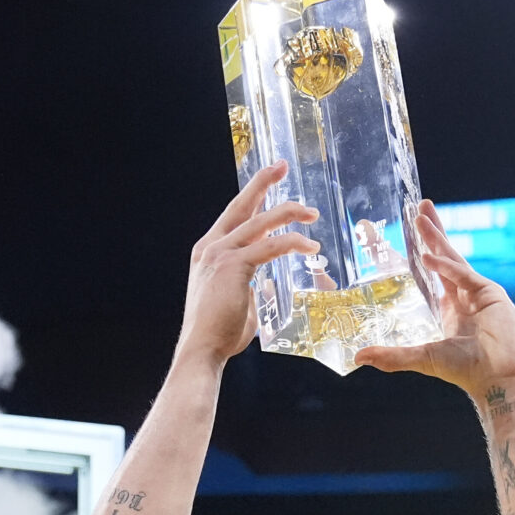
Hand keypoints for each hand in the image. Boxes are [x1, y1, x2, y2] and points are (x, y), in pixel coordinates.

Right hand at [180, 162, 316, 364]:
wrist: (203, 348)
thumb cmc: (220, 332)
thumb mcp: (236, 298)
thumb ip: (249, 284)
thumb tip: (265, 282)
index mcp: (209, 251)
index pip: (235, 215)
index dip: (252, 194)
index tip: (269, 177)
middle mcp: (212, 246)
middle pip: (242, 205)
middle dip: (263, 182)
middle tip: (282, 166)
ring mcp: (220, 253)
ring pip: (260, 222)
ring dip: (289, 213)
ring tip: (312, 213)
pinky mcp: (234, 266)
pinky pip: (270, 246)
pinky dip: (292, 242)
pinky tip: (310, 246)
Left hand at [353, 201, 514, 399]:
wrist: (498, 378)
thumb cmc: (467, 370)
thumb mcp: (424, 358)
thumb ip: (393, 356)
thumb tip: (359, 357)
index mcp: (449, 307)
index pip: (429, 273)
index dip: (418, 253)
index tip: (408, 235)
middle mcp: (462, 295)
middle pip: (443, 256)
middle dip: (431, 232)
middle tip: (418, 209)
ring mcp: (477, 292)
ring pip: (453, 258)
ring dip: (436, 237)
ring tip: (420, 216)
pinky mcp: (490, 293)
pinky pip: (463, 275)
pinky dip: (445, 266)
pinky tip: (429, 255)